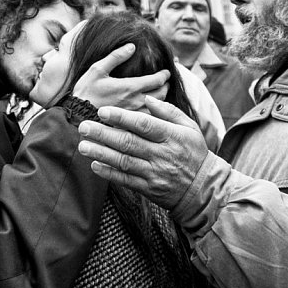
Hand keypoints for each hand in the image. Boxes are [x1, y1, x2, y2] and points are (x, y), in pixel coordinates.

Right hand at [70, 43, 169, 110]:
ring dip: (162, 99)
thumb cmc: (86, 91)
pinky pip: (149, 119)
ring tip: (160, 93)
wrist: (76, 115)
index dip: (165, 75)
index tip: (167, 71)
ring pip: (157, 108)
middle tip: (166, 82)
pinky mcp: (130, 125)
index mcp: (130, 87)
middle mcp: (136, 102)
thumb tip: (132, 46)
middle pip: (162, 94)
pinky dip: (154, 112)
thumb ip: (116, 57)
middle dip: (166, 86)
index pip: (157, 80)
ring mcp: (134, 115)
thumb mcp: (97, 69)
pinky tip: (151, 108)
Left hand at [76, 96, 207, 209]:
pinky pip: (126, 180)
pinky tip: (95, 165)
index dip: (121, 117)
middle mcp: (162, 154)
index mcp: (172, 136)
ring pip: (124, 161)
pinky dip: (109, 173)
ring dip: (101, 153)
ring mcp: (155, 173)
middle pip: (128, 142)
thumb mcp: (189, 127)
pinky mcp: (149, 189)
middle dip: (103, 134)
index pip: (143, 124)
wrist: (204, 189)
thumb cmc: (194, 152)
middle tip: (83, 127)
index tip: (102, 111)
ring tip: (83, 145)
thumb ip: (168, 111)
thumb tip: (147, 98)